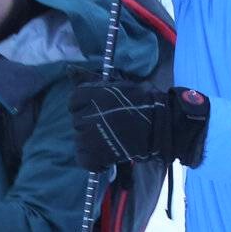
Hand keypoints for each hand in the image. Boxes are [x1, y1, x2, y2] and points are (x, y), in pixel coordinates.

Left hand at [70, 80, 208, 168]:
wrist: (161, 126)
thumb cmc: (142, 102)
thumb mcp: (117, 85)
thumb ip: (92, 80)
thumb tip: (69, 69)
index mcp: (91, 95)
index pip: (74, 102)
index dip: (86, 107)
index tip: (101, 111)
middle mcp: (87, 114)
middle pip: (78, 122)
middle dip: (91, 125)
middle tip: (112, 127)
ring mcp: (90, 136)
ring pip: (80, 141)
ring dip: (93, 143)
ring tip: (112, 141)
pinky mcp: (95, 155)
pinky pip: (84, 160)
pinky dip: (95, 161)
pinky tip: (108, 157)